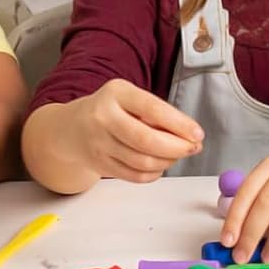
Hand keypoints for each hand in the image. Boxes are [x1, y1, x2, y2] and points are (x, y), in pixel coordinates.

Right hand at [59, 79, 203, 184]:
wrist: (69, 129)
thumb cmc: (109, 111)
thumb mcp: (129, 99)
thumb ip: (156, 114)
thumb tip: (190, 136)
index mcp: (116, 93)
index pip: (153, 109)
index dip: (179, 124)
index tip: (198, 134)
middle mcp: (103, 116)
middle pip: (147, 140)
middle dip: (177, 148)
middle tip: (192, 148)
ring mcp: (98, 142)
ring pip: (142, 162)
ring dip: (167, 162)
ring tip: (175, 155)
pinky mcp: (99, 164)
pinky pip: (134, 176)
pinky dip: (154, 174)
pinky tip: (159, 165)